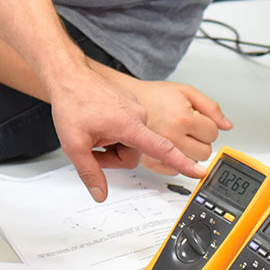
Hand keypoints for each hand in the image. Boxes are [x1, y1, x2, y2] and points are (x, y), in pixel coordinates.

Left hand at [50, 69, 203, 200]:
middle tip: (93, 148)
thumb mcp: (74, 145)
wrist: (69, 76)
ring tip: (94, 134)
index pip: (163, 149)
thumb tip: (99, 193)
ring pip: (131, 143)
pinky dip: (113, 134)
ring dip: (113, 145)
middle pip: (135, 153)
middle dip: (114, 156)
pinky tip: (98, 125)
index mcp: (131, 125)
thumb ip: (89, 173)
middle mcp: (138, 116)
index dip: (183, 163)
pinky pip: (128, 130)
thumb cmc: (73, 102)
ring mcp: (135, 110)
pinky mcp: (130, 107)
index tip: (200, 171)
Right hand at [106, 72, 230, 173]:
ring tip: (178, 136)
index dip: (207, 125)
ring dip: (190, 152)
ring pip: (193, 163)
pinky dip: (175, 162)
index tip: (198, 120)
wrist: (128, 100)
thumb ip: (212, 108)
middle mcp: (172, 137)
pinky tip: (169, 147)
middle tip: (188, 129)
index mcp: (183, 118)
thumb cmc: (156, 96)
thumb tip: (227, 125)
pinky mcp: (151, 162)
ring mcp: (160, 152)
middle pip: (205, 152)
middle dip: (200, 140)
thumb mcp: (187, 92)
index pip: (213, 133)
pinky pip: (175, 171)